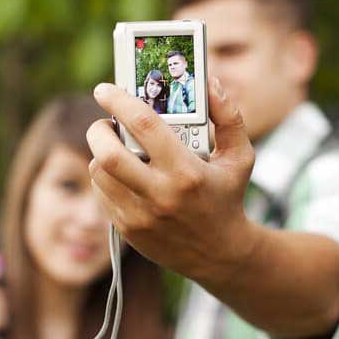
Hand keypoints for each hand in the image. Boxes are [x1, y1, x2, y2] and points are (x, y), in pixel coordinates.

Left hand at [86, 77, 257, 284]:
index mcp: (187, 172)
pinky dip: (105, 176)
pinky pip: (102, 193)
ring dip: (101, 153)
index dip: (119, 101)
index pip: (143, 126)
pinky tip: (122, 172)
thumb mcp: (240, 156)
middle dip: (98, 130)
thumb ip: (228, 116)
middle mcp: (160, 195)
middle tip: (105, 122)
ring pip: (100, 173)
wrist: (220, 255)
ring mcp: (140, 216)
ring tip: (116, 146)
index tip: (104, 89)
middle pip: (108, 154)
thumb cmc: (228, 197)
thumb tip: (209, 83)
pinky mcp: (128, 230)